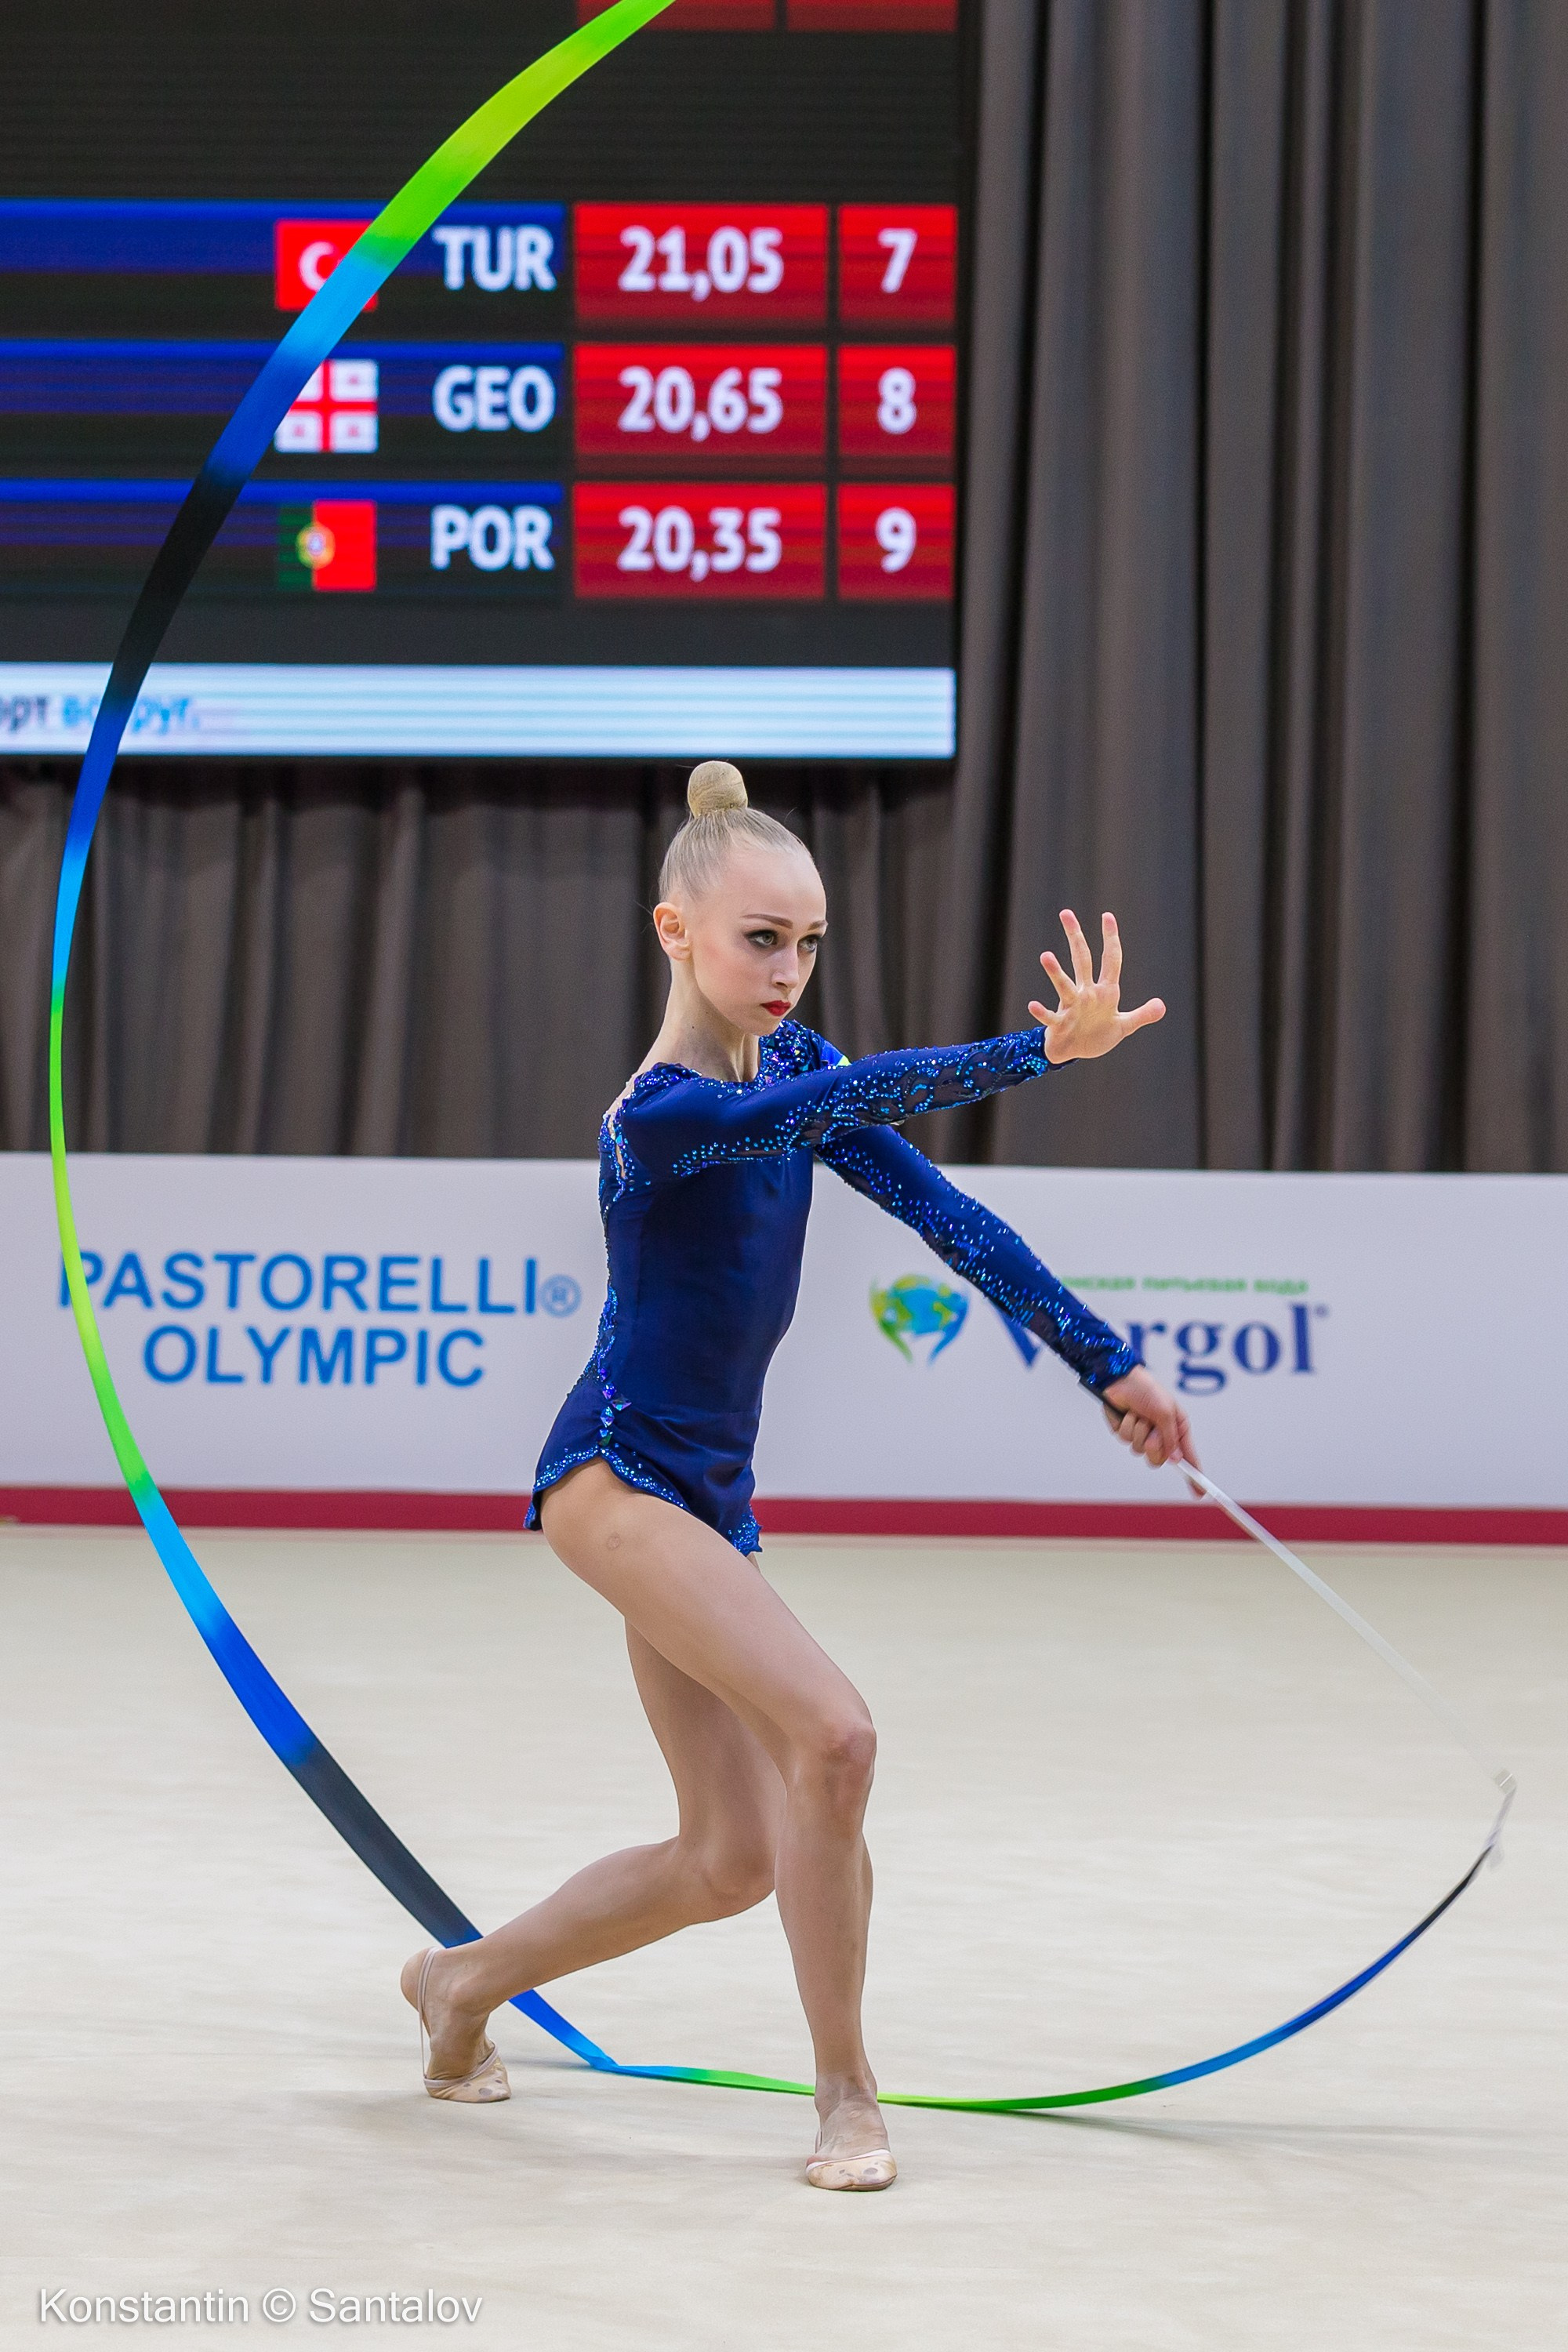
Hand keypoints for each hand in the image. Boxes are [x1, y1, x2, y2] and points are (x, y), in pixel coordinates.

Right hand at [1028, 910, 1164, 1064]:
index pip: (1110, 959)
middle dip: (1075, 937)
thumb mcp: (1123, 1027)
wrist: (1073, 1052)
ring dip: (1056, 972)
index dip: (1111, 938)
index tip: (1107, 916)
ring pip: (1064, 986)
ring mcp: (1072, 1007)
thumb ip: (1142, 1015)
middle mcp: (1086, 993)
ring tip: (1045, 956)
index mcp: (1105, 992)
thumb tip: (1162, 1005)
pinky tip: (1033, 1005)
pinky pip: (1051, 1017)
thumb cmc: (1096, 1035)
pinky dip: (1043, 1012)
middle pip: (1082, 960)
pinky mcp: (1060, 1024)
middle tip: (1065, 913)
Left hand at [1100, 1366, 1198, 1472]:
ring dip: (1139, 1431)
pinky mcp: (1126, 1432)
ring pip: (1140, 1450)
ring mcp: (1142, 1434)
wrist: (1121, 1378)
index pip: (1188, 1456)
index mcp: (1177, 1428)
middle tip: (1153, 1434)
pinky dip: (1127, 1426)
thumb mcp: (1166, 1412)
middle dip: (1155, 1447)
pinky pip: (1126, 1439)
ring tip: (1140, 1415)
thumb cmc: (1148, 1390)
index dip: (1194, 1475)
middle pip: (1160, 1459)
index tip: (1200, 1492)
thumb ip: (1170, 1438)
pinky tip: (1127, 1413)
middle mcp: (1161, 1434)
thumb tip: (1175, 1461)